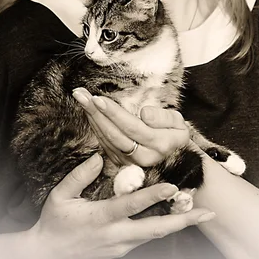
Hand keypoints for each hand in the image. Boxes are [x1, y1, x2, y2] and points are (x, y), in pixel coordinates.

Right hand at [29, 154, 214, 258]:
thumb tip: (99, 156)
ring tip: (201, 212)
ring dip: (178, 223)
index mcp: (101, 219)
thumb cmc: (54, 221)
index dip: (152, 197)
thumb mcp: (61, 195)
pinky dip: (163, 226)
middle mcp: (116, 235)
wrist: (48, 254)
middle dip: (183, 221)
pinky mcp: (122, 251)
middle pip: (155, 229)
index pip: (131, 206)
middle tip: (207, 212)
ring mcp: (121, 246)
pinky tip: (177, 217)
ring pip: (155, 235)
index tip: (172, 186)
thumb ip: (80, 175)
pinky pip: (146, 237)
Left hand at [72, 88, 189, 166]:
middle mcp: (143, 158)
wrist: (175, 153)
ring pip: (106, 139)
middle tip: (80, 94)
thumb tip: (144, 114)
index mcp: (159, 145)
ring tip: (81, 98)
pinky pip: (104, 144)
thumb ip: (164, 117)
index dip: (113, 113)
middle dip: (95, 112)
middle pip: (114, 134)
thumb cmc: (174, 132)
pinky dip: (95, 127)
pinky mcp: (121, 163)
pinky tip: (89, 112)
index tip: (98, 98)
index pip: (132, 127)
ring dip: (92, 118)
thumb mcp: (178, 122)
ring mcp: (130, 163)